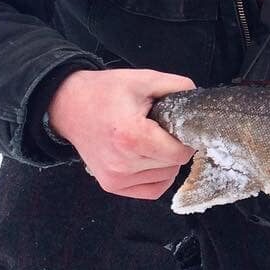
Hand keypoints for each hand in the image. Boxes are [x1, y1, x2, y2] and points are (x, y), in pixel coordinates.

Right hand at [47, 68, 196, 199]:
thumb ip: (177, 87)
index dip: (187, 138)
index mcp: (133, 136)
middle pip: (174, 164)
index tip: (180, 126)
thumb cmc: (106, 92)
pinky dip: (158, 177)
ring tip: (151, 140)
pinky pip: (152, 190)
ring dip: (166, 161)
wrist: (69, 106)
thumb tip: (200, 100)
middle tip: (162, 129)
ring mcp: (115, 178)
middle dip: (176, 146)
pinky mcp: (111, 185)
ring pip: (165, 177)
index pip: (180, 153)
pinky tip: (150, 158)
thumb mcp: (144, 79)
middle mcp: (123, 163)